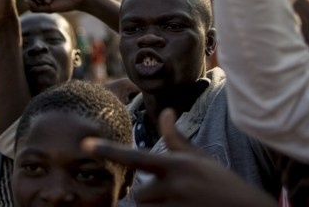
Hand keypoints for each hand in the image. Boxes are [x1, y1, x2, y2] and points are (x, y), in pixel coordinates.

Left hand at [83, 109, 274, 206]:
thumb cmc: (222, 183)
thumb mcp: (200, 158)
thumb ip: (177, 139)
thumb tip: (166, 111)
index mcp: (176, 165)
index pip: (135, 157)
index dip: (109, 151)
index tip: (85, 145)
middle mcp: (173, 187)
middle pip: (140, 195)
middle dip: (150, 196)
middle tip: (173, 194)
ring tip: (182, 201)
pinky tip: (184, 206)